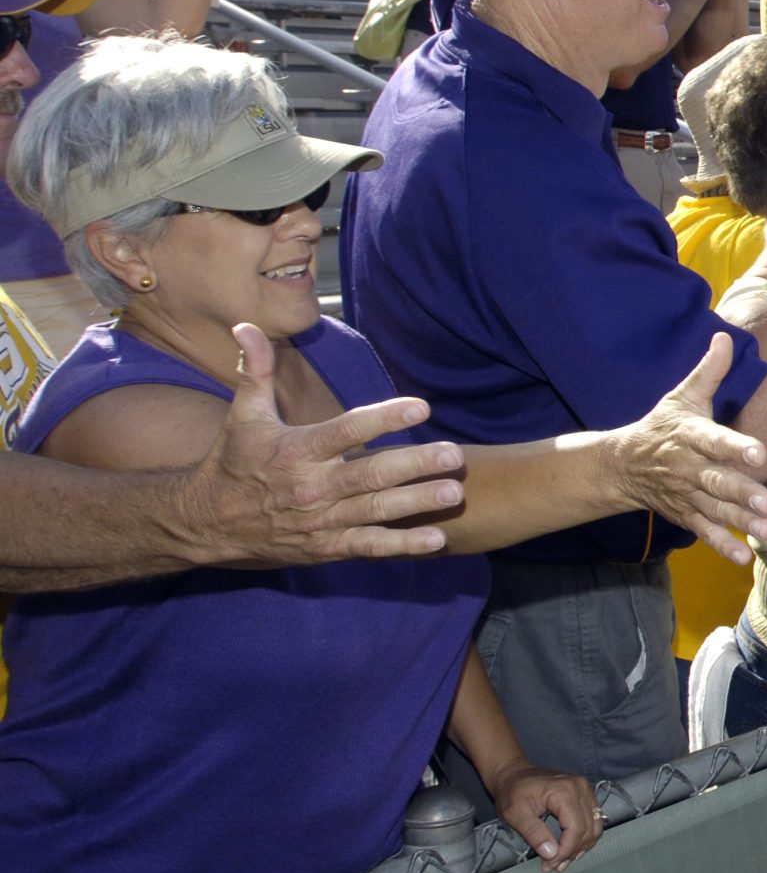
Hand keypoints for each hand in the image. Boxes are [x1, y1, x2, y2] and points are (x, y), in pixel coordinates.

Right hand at [180, 323, 465, 563]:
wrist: (205, 525)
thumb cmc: (232, 463)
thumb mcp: (243, 416)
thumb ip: (254, 371)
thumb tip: (247, 326)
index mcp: (297, 450)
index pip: (347, 430)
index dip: (384, 419)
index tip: (421, 407)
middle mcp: (312, 486)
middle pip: (370, 474)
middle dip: (415, 464)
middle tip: (453, 454)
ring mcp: (320, 520)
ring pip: (376, 510)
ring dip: (417, 502)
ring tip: (455, 491)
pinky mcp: (325, 547)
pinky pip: (368, 546)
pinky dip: (402, 545)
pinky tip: (436, 539)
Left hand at [486, 759, 599, 871]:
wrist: (515, 774)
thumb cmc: (512, 791)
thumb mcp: (515, 813)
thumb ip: (533, 833)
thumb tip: (551, 854)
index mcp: (564, 791)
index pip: (576, 828)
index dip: (565, 851)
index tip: (549, 865)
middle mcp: (581, 788)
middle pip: (588, 829)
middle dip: (571, 852)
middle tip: (553, 866)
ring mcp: (586, 790)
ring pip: (595, 827)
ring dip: (580, 847)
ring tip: (561, 861)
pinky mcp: (586, 795)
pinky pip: (594, 821)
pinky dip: (584, 837)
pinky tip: (570, 848)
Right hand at [604, 334, 766, 565]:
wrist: (622, 464)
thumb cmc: (663, 425)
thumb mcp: (681, 396)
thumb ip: (708, 372)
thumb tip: (724, 336)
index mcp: (690, 435)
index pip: (714, 440)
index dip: (735, 447)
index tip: (760, 453)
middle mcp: (688, 467)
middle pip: (715, 480)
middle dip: (740, 491)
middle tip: (766, 501)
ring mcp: (686, 493)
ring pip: (714, 508)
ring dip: (738, 521)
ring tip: (765, 530)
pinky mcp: (684, 514)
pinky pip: (703, 531)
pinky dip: (721, 544)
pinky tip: (742, 556)